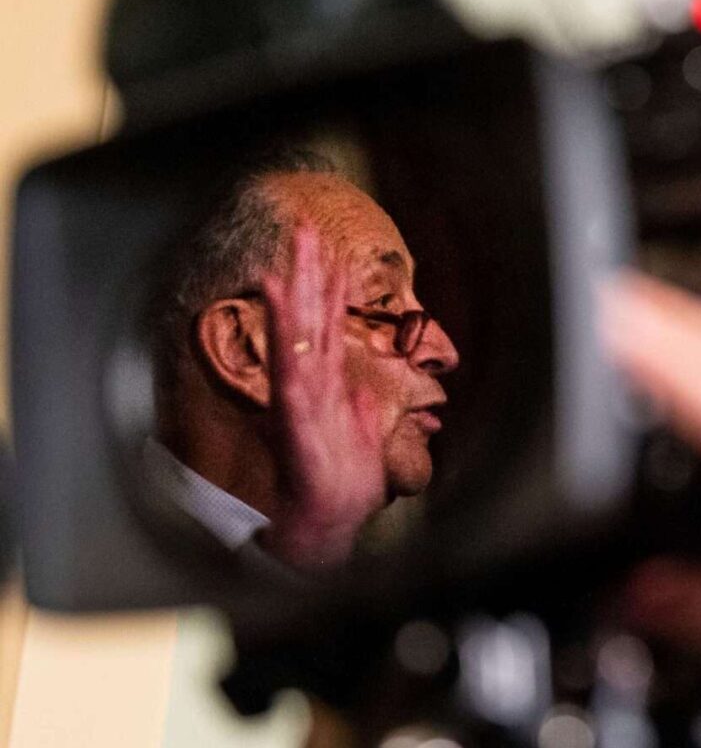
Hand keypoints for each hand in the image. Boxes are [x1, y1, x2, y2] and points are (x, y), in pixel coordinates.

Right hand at [260, 225, 385, 566]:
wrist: (328, 518)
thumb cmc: (343, 483)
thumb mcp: (366, 439)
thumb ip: (364, 413)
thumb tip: (370, 396)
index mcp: (329, 385)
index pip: (330, 326)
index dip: (333, 290)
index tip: (335, 252)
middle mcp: (311, 382)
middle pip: (310, 318)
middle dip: (308, 273)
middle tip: (305, 229)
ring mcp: (301, 394)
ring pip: (297, 334)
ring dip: (294, 293)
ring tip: (291, 255)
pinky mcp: (295, 413)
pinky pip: (291, 369)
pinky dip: (287, 339)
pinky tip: (283, 312)